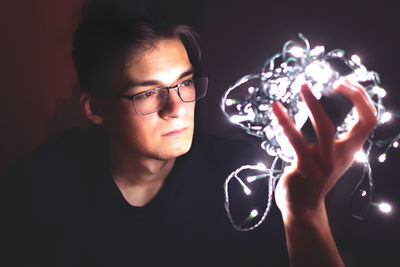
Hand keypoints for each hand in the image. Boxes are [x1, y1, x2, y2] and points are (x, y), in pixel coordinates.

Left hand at [273, 78, 377, 221]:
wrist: (302, 208)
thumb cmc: (312, 176)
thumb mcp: (327, 156)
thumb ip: (328, 138)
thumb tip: (315, 109)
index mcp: (350, 150)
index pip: (370, 121)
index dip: (363, 99)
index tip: (344, 82)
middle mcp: (342, 157)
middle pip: (358, 123)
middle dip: (351, 96)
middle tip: (337, 79)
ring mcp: (326, 165)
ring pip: (326, 128)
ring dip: (314, 104)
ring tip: (302, 85)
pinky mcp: (306, 170)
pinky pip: (297, 142)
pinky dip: (286, 123)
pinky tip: (276, 109)